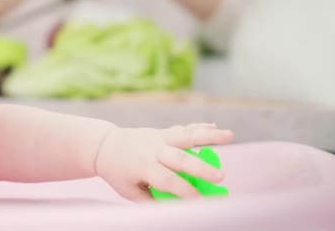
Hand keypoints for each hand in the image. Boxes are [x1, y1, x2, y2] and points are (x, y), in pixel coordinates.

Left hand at [95, 123, 232, 200]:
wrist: (104, 146)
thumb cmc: (118, 173)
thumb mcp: (129, 191)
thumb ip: (151, 199)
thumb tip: (175, 208)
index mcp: (143, 166)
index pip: (167, 180)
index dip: (184, 190)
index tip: (201, 200)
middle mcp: (153, 150)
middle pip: (180, 158)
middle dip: (202, 168)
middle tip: (222, 177)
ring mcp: (158, 138)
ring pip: (186, 135)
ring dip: (209, 135)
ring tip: (230, 135)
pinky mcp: (162, 132)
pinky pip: (183, 129)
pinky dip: (199, 128)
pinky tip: (216, 127)